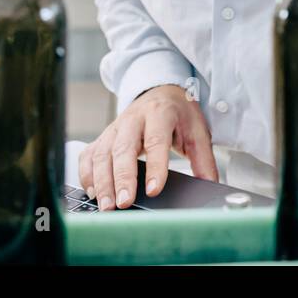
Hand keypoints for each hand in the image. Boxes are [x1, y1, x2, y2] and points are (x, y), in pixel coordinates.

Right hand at [78, 84, 217, 209]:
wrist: (161, 91)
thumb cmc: (179, 114)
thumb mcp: (197, 131)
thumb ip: (203, 159)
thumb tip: (210, 184)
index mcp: (160, 114)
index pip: (156, 141)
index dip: (155, 167)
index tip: (154, 190)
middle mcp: (133, 119)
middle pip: (123, 149)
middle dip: (122, 178)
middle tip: (124, 203)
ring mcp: (114, 127)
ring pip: (102, 154)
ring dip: (102, 181)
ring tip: (107, 206)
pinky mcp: (102, 136)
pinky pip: (89, 155)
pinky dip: (87, 174)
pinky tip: (93, 192)